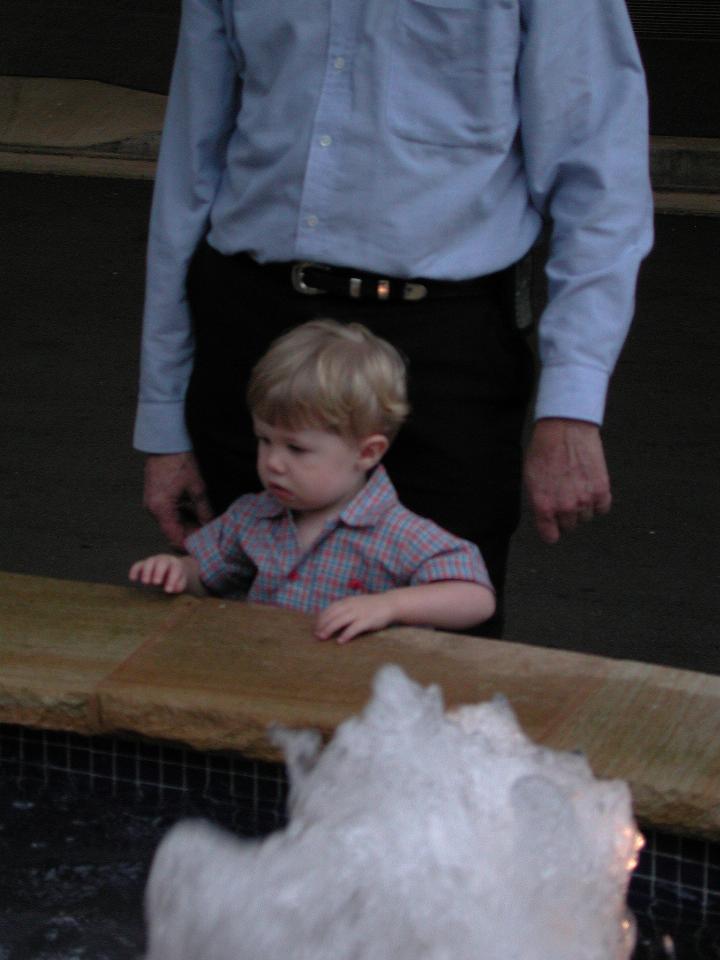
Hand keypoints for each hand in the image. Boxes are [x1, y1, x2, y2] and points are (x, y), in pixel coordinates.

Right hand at [129, 554, 188, 593]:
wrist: (171, 568)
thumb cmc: (176, 578)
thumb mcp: (181, 581)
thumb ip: (179, 585)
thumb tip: (173, 588)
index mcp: (175, 564)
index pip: (175, 570)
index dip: (172, 580)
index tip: (168, 590)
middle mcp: (164, 560)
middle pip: (161, 563)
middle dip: (158, 572)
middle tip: (156, 583)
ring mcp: (153, 561)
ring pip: (149, 562)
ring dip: (147, 572)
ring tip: (146, 582)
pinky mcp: (143, 564)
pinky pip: (138, 565)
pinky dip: (134, 570)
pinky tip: (133, 579)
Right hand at [143, 453, 213, 549]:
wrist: (166, 442)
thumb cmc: (181, 462)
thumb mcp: (197, 489)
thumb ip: (204, 511)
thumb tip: (210, 526)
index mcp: (161, 510)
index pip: (175, 538)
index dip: (190, 545)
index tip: (204, 547)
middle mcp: (152, 509)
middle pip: (172, 532)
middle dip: (191, 533)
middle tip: (210, 532)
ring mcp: (151, 503)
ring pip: (171, 523)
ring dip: (187, 524)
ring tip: (206, 519)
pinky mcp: (154, 497)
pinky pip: (168, 513)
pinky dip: (181, 514)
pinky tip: (196, 509)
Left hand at [314, 594, 396, 644]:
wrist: (390, 604)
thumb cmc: (371, 606)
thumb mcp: (356, 603)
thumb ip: (345, 608)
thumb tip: (331, 618)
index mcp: (347, 601)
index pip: (330, 609)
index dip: (321, 618)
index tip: (315, 627)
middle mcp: (351, 606)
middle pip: (332, 615)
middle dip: (322, 625)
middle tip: (316, 635)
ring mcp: (359, 613)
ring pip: (340, 621)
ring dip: (329, 629)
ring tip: (323, 638)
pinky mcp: (367, 621)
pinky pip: (354, 628)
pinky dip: (346, 634)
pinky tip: (340, 641)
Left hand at [523, 418, 610, 543]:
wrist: (565, 429)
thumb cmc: (544, 449)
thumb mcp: (530, 478)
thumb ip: (538, 501)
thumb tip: (545, 515)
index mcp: (543, 506)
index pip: (550, 536)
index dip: (551, 531)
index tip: (552, 528)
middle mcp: (565, 507)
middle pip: (569, 526)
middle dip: (566, 515)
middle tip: (564, 497)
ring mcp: (585, 500)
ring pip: (586, 517)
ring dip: (582, 507)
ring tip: (577, 487)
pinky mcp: (602, 490)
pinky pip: (602, 508)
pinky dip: (598, 502)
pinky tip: (590, 488)